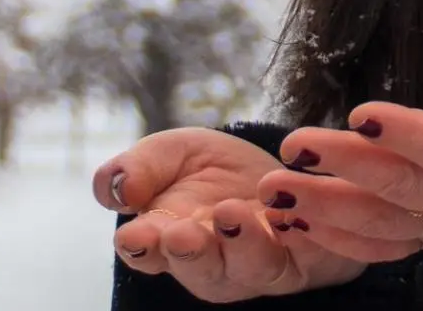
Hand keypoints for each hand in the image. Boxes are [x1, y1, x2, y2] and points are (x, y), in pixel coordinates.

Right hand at [94, 127, 367, 300]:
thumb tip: (116, 189)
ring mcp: (259, 265)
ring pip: (251, 267)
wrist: (277, 172)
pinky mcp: (306, 257)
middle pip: (198, 270)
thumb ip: (138, 168)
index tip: (138, 233)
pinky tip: (290, 214)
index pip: (147, 252)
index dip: (142, 246)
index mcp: (167, 239)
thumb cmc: (213, 170)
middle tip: (182, 233)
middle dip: (190, 253)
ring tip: (231, 214)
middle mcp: (212, 263)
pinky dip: (298, 235)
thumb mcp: (170, 153)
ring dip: (241, 244)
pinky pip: (305, 254)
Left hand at [255, 67, 422, 259]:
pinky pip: (380, 247)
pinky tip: (292, 224)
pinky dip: (335, 240)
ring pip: (381, 224)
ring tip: (274, 192)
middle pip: (403, 187)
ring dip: (325, 210)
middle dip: (345, 167)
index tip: (363, 111)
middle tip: (294, 147)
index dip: (409, 132)